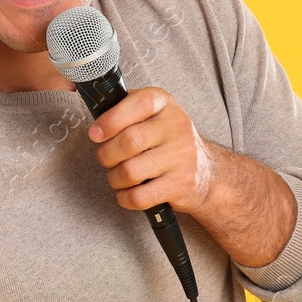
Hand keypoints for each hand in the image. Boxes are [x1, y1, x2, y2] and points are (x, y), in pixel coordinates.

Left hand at [88, 87, 214, 212]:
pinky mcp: (181, 184)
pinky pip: (139, 197)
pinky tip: (128, 192)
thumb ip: (125, 110)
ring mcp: (182, 156)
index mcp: (165, 104)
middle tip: (106, 158)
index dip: (111, 119)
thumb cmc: (167, 141)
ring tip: (119, 176)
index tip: (95, 133)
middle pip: (129, 141)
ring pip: (130, 172)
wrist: (206, 172)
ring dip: (115, 178)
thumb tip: (96, 125)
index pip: (139, 103)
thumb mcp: (153, 115)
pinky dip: (125, 198)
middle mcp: (178, 127)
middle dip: (106, 154)